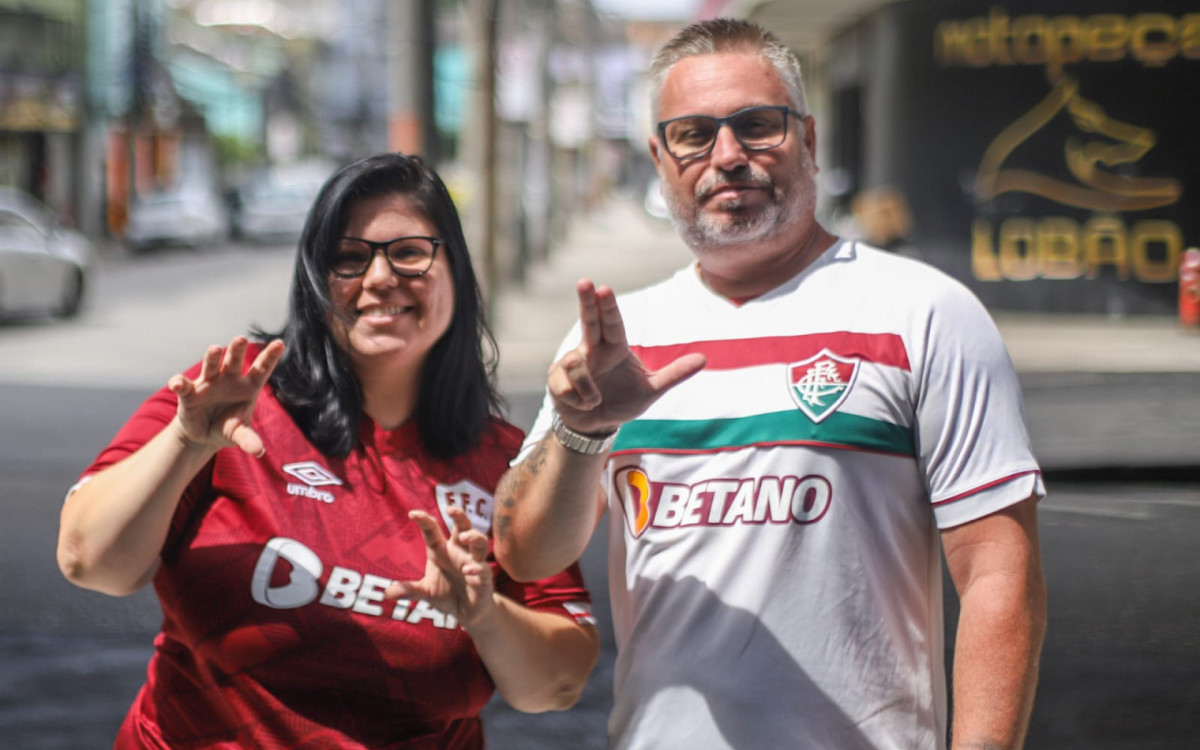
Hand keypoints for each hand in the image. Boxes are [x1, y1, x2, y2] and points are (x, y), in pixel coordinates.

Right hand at [167, 336, 284, 456]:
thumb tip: (258, 451)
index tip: (280, 343)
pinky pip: (184, 385)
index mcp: (248, 386)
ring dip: (212, 357)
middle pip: (234, 361)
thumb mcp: (238, 434)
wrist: (202, 435)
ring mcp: (208, 383)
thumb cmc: (227, 427)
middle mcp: (229, 379)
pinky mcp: (189, 393)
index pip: (261, 369)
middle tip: (241, 339)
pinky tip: (177, 384)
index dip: (270, 356)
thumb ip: (248, 439)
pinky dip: (179, 383)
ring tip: (214, 349)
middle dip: (237, 350)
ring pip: (211, 366)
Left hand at [386, 508, 496, 628]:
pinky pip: (484, 569)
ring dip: (474, 537)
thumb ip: (410, 590)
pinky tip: (468, 570)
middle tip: (451, 509)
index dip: (424, 521)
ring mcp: (473, 563)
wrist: (467, 613)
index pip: (433, 531)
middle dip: (459, 516)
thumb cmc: (447, 594)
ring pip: (480, 542)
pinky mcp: (484, 578)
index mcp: (442, 551)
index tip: (412, 513)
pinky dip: (477, 568)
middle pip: (463, 526)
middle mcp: (459, 552)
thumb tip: (387, 593)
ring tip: (465, 537)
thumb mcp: (425, 592)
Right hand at [548, 279, 705, 433]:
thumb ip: (674, 374)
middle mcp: (592, 349)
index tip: (604, 289)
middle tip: (584, 282)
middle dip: (586, 303)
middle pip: (588, 321)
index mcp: (614, 348)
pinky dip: (579, 401)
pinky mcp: (556, 379)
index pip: (612, 324)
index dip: (607, 307)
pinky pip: (566, 387)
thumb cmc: (622, 401)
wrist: (596, 426)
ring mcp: (571, 362)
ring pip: (576, 366)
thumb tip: (703, 359)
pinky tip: (582, 405)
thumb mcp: (651, 390)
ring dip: (588, 390)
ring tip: (596, 400)